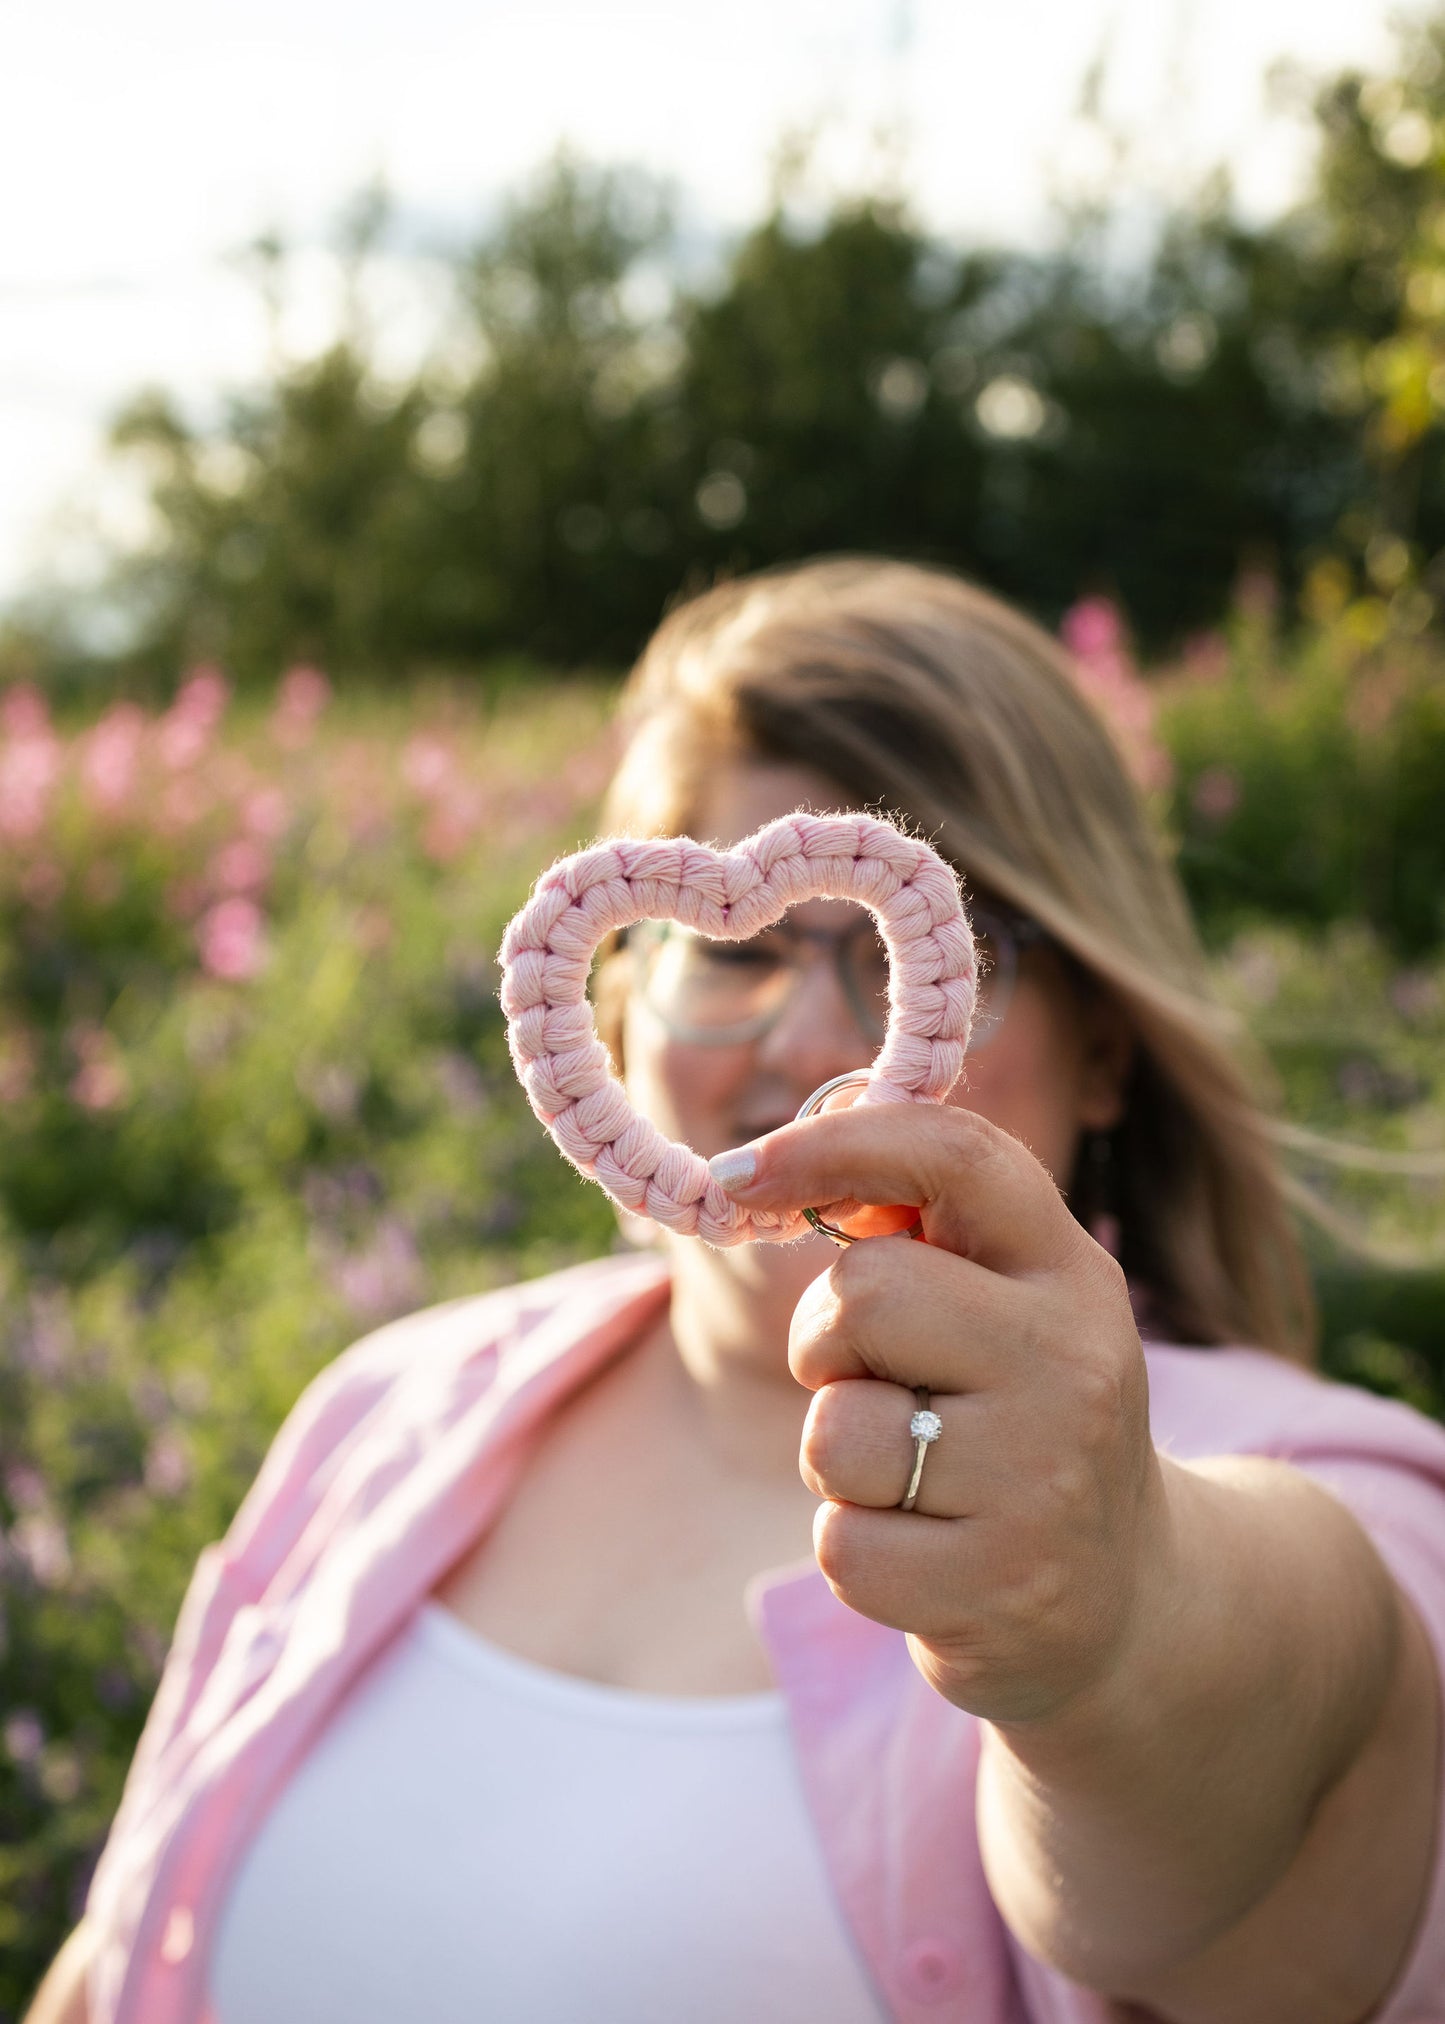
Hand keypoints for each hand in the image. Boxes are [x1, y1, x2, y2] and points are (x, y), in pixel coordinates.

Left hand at [714, 1102, 1169, 1726]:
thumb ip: (917, 1234)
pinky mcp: (1001, 1585)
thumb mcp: (1005, 1312)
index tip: (743, 1173)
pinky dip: (855, 1550)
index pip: (954, 1155)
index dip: (833, 1144)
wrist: (1127, 1601)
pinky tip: (924, 1555)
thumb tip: (779, 1165)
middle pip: (865, 1293)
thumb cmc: (1016, 1426)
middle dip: (823, 1340)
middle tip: (864, 1380)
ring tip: (908, 1477)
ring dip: (837, 1459)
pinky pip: (842, 1544)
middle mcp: (1073, 1360)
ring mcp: (1044, 1477)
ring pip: (836, 1432)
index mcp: (1068, 1271)